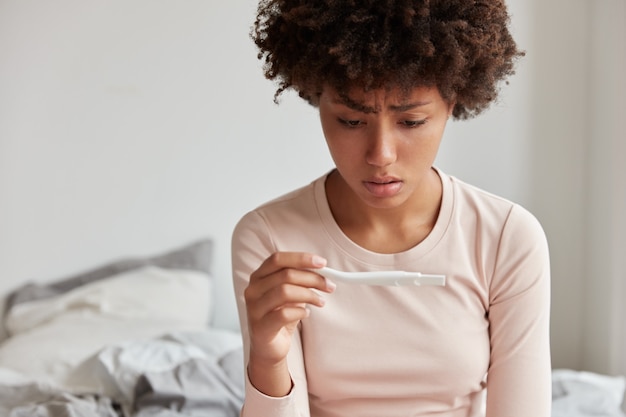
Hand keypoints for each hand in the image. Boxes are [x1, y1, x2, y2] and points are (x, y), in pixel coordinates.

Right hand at [244, 252, 334, 395]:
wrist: (268, 347)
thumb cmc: (280, 316)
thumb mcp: (291, 294)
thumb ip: (300, 280)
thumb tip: (323, 271)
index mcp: (258, 276)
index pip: (278, 259)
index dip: (301, 258)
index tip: (322, 263)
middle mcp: (253, 290)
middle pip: (285, 274)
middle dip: (312, 278)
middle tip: (330, 285)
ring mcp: (254, 308)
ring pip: (285, 291)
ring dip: (309, 295)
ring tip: (321, 301)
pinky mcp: (260, 327)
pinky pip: (283, 314)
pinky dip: (300, 312)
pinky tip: (307, 314)